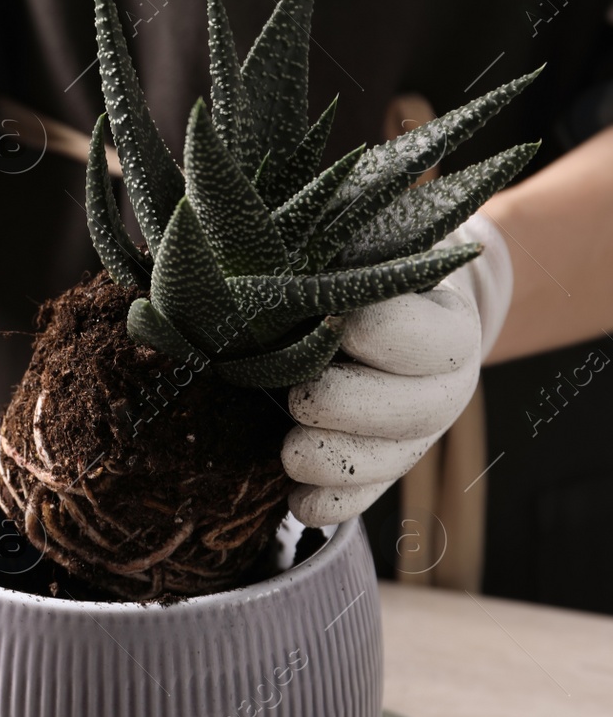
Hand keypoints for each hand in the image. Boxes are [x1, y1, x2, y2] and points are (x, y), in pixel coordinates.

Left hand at [283, 215, 512, 525]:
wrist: (384, 305)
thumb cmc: (361, 256)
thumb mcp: (359, 228)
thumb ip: (337, 223)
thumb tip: (271, 210)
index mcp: (444, 321)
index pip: (419, 334)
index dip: (371, 330)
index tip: (331, 317)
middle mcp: (443, 382)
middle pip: (411, 410)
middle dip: (345, 404)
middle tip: (298, 393)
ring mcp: (415, 431)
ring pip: (390, 460)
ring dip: (332, 462)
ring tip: (288, 451)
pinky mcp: (382, 465)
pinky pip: (365, 498)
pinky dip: (330, 505)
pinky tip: (296, 502)